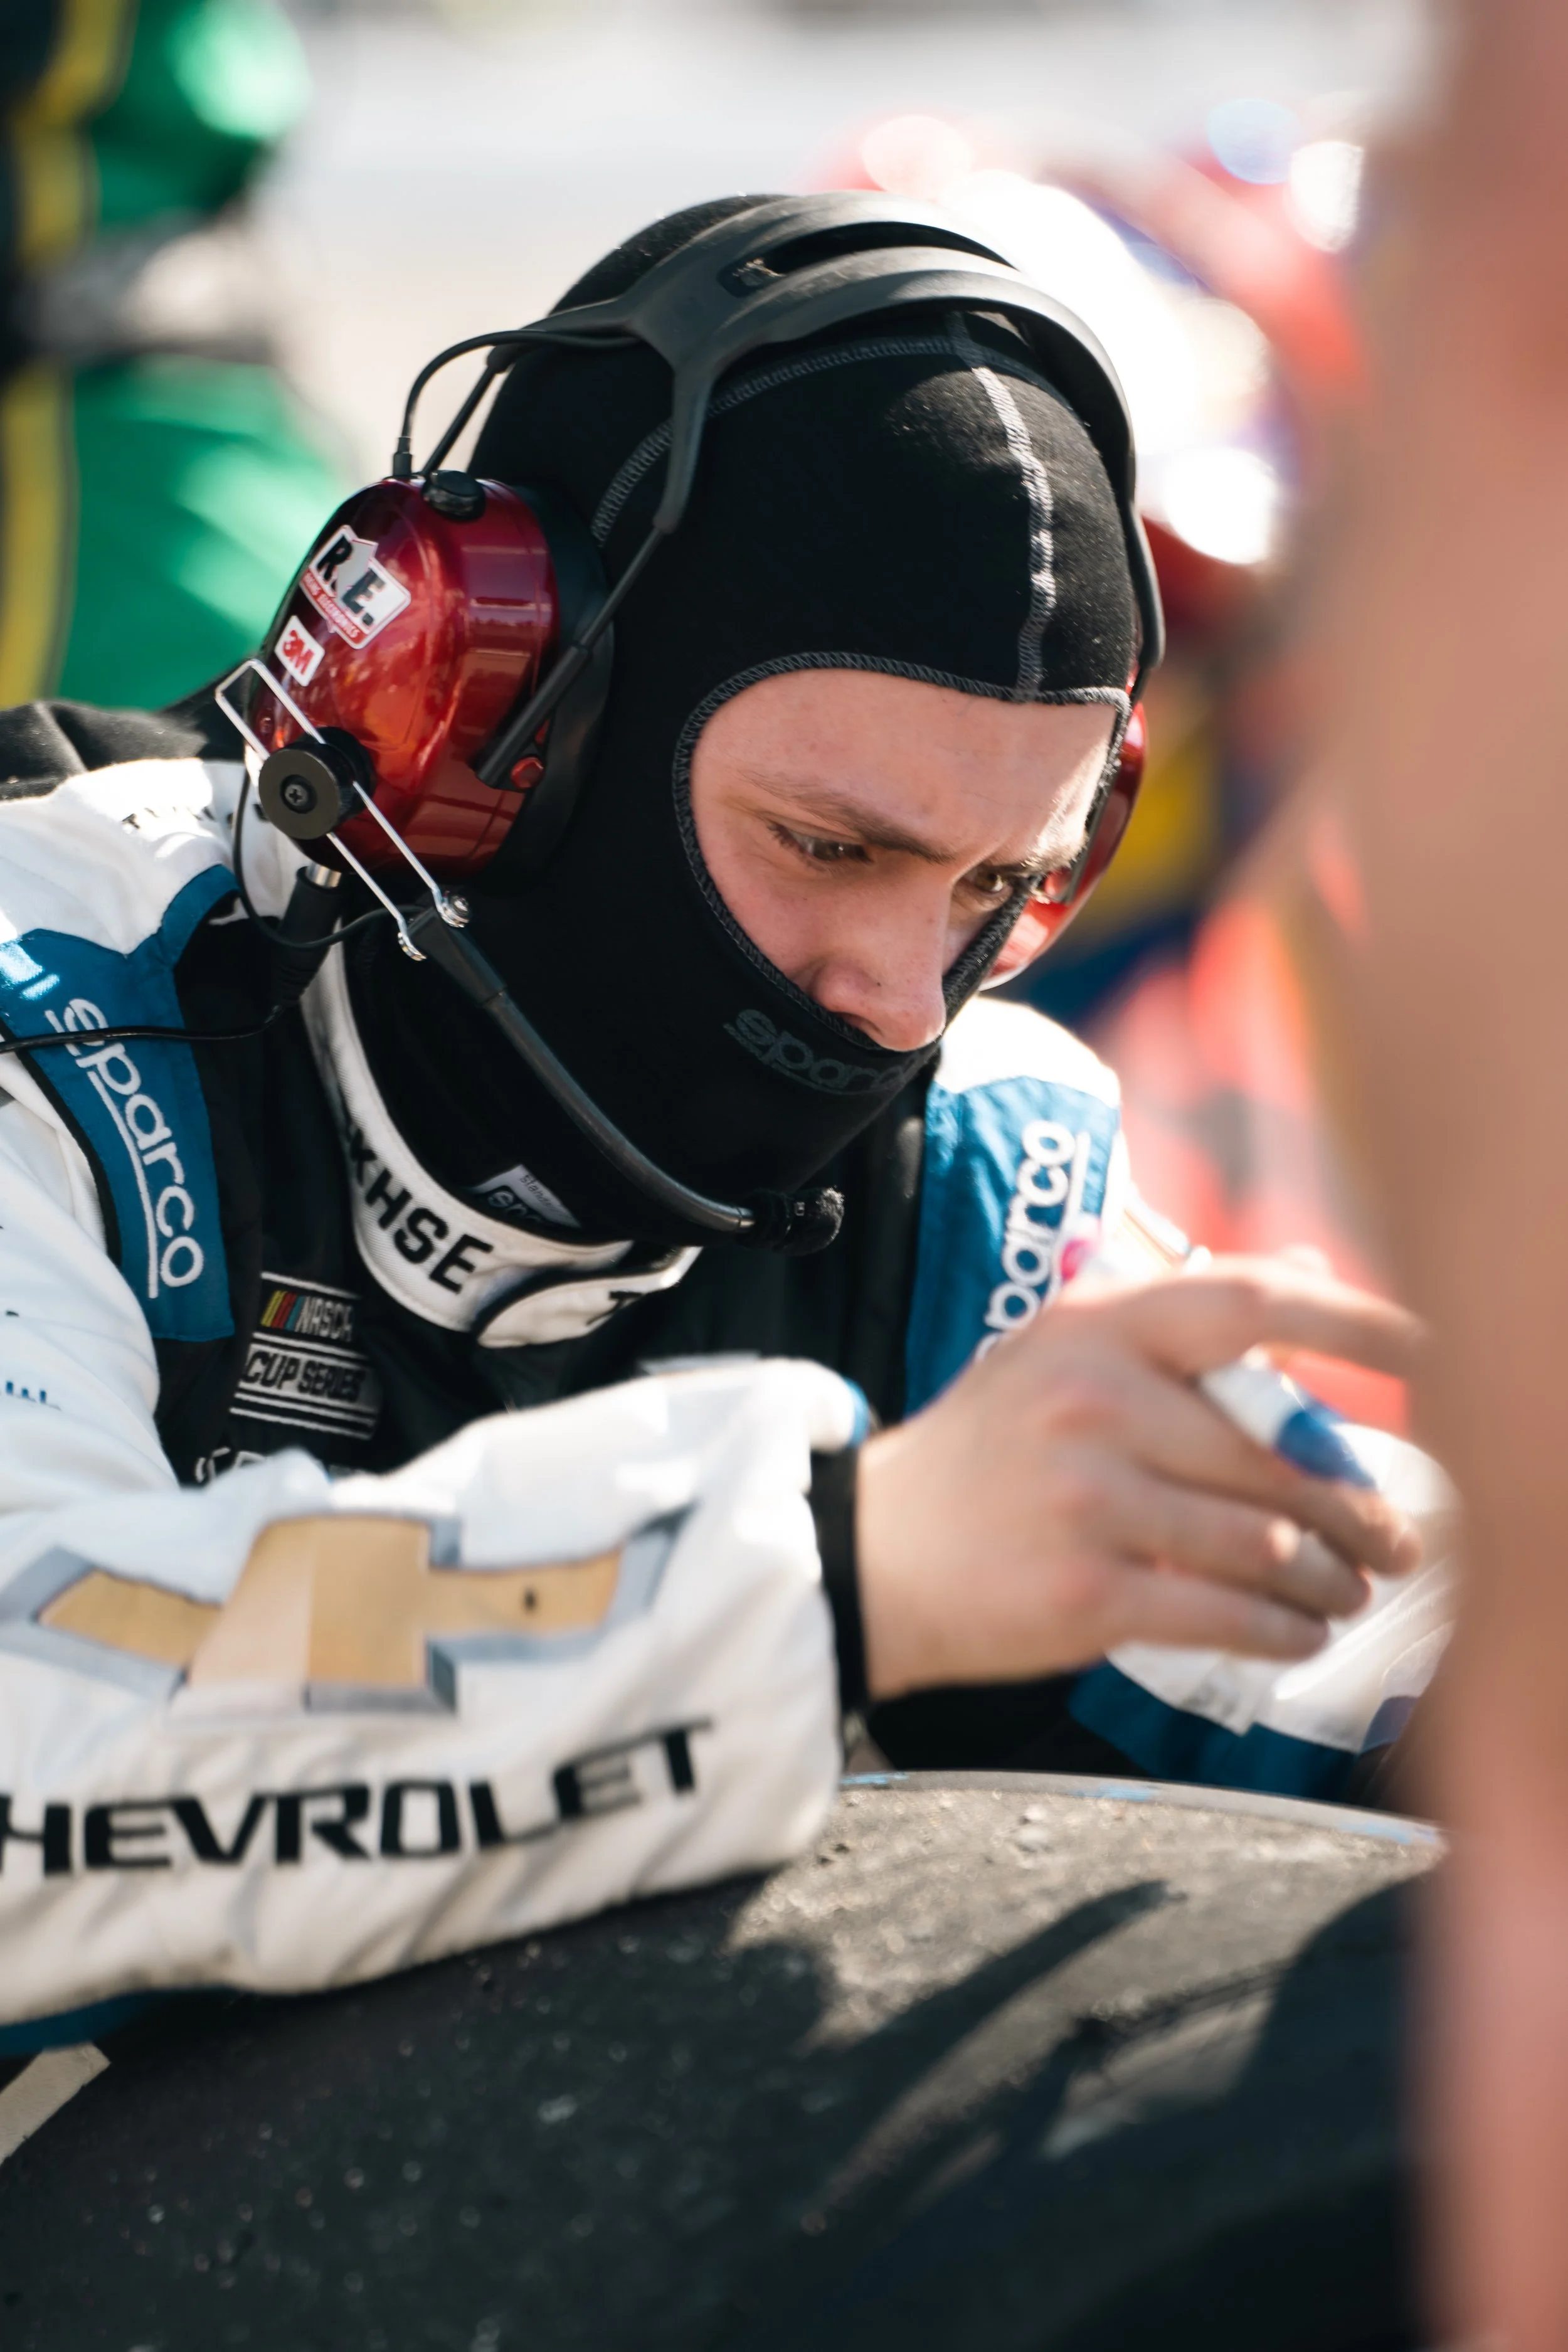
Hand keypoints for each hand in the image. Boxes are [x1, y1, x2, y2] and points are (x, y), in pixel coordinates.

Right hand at [855, 1256, 1422, 1701]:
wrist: (871, 1553)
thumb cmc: (984, 1455)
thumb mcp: (1061, 1354)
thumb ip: (1182, 1317)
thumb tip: (1315, 1270)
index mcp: (1096, 1327)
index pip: (1251, 1302)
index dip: (1354, 1323)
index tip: (1429, 1346)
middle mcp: (1094, 1400)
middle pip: (1277, 1455)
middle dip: (1356, 1509)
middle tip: (1393, 1539)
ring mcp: (1089, 1498)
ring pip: (1263, 1543)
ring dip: (1328, 1580)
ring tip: (1348, 1593)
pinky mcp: (1086, 1591)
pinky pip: (1223, 1614)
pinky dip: (1278, 1630)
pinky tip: (1297, 1632)